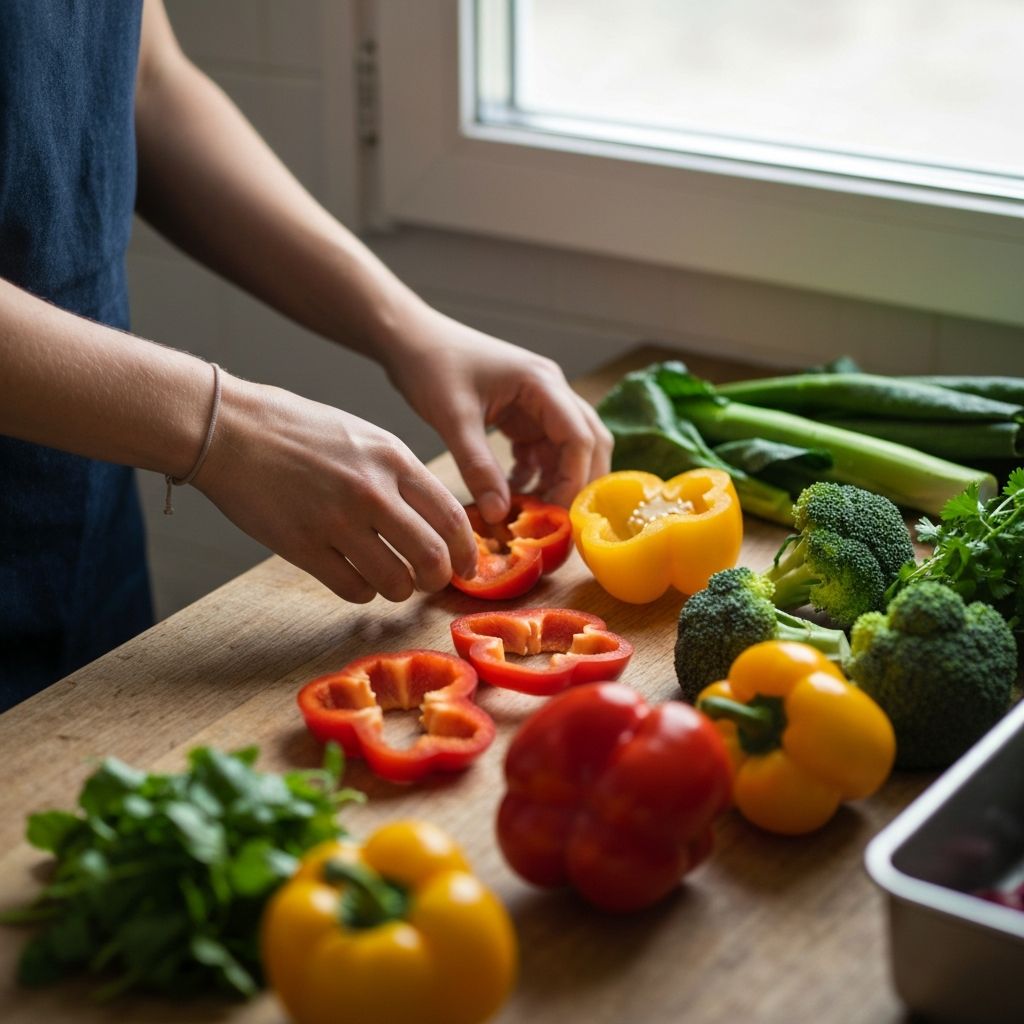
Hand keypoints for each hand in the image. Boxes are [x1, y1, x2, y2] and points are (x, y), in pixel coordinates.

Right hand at [194, 376, 477, 602]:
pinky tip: (353, 577)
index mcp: (393, 459)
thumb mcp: (364, 436)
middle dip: (438, 579)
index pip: (452, 517)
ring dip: (398, 589)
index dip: (466, 552)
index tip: (467, 567)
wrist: (229, 428)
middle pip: (432, 557)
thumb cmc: (297, 429)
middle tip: (430, 582)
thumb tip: (435, 520)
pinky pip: (352, 589)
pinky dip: (361, 592)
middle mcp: (371, 491)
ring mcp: (336, 520)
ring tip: (389, 579)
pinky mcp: (301, 546)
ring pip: (395, 582)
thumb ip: (400, 475)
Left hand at [385, 310, 612, 522]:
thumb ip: (478, 467)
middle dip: (578, 483)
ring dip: (556, 481)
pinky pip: (542, 451)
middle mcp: (550, 391)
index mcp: (542, 383)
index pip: (580, 438)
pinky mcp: (522, 415)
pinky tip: (512, 495)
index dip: (574, 480)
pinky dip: (535, 475)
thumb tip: (499, 514)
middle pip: (588, 443)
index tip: (556, 516)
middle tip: (557, 522)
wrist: (411, 339)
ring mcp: (538, 403)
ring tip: (532, 515)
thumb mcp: (453, 419)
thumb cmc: (431, 365)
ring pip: (568, 450)